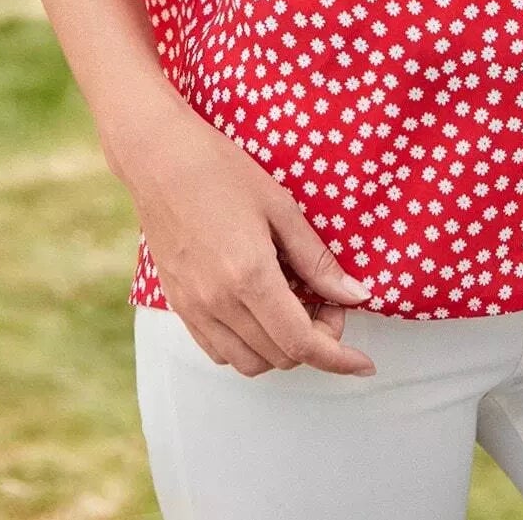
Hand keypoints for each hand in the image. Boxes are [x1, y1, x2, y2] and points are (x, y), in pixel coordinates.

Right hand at [108, 95, 378, 379]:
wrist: (159, 159)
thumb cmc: (222, 171)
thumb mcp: (281, 207)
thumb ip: (317, 260)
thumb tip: (355, 295)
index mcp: (249, 276)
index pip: (301, 343)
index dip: (338, 359)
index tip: (363, 361)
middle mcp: (219, 303)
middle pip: (279, 356)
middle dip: (315, 342)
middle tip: (326, 302)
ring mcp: (194, 308)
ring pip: (249, 363)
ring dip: (281, 348)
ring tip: (293, 305)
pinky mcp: (178, 305)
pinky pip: (219, 350)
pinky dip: (248, 345)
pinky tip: (260, 309)